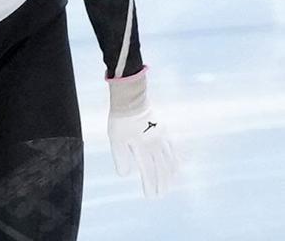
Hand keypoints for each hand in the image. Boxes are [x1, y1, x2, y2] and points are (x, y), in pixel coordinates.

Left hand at [107, 67, 176, 196]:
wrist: (131, 98)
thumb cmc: (121, 119)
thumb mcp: (116, 138)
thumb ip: (121, 157)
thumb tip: (125, 174)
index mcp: (143, 148)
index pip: (148, 172)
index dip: (150, 185)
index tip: (150, 196)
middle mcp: (155, 145)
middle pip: (161, 169)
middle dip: (162, 184)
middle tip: (160, 194)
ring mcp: (162, 138)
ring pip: (170, 160)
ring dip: (170, 174)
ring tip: (169, 183)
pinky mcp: (165, 131)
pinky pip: (174, 149)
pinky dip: (176, 160)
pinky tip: (177, 165)